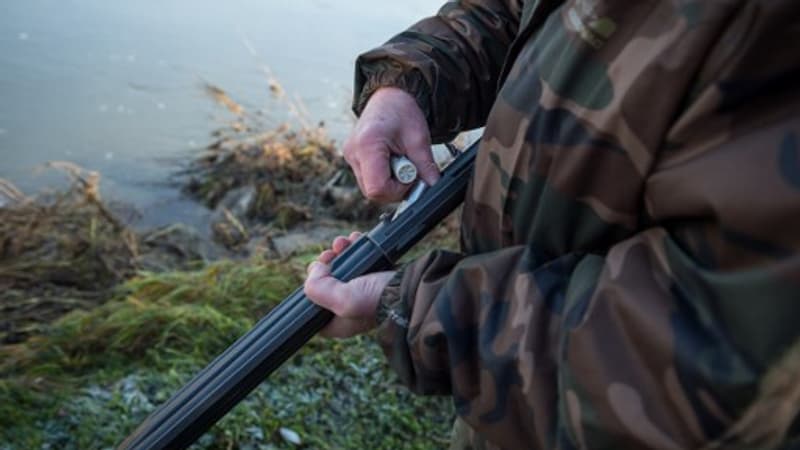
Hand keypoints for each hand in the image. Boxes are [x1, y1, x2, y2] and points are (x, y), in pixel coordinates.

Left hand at [303, 232, 395, 337]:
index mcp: (337, 322)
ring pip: (342, 268)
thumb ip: (319, 289)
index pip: (312, 306)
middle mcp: (347, 308)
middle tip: (330, 254)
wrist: (411, 289)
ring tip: (344, 242)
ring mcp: (361, 292)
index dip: (310, 285)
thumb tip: (315, 270)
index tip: (316, 270)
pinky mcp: (373, 278)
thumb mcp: (343, 299)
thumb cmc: (379, 301)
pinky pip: (357, 261)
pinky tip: (355, 240)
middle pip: (326, 282)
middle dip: (326, 263)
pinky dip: (354, 248)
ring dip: (340, 251)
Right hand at [343, 87, 439, 202]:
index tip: (411, 176)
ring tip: (400, 160)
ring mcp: (350, 157)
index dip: (398, 189)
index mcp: (367, 145)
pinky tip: (391, 161)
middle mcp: (353, 153)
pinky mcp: (353, 159)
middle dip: (396, 187)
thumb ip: (426, 166)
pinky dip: (384, 176)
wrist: (390, 97)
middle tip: (408, 167)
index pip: (378, 188)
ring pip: (371, 188)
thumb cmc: (402, 111)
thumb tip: (432, 187)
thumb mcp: (419, 139)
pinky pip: (369, 179)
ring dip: (390, 182)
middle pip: (373, 192)